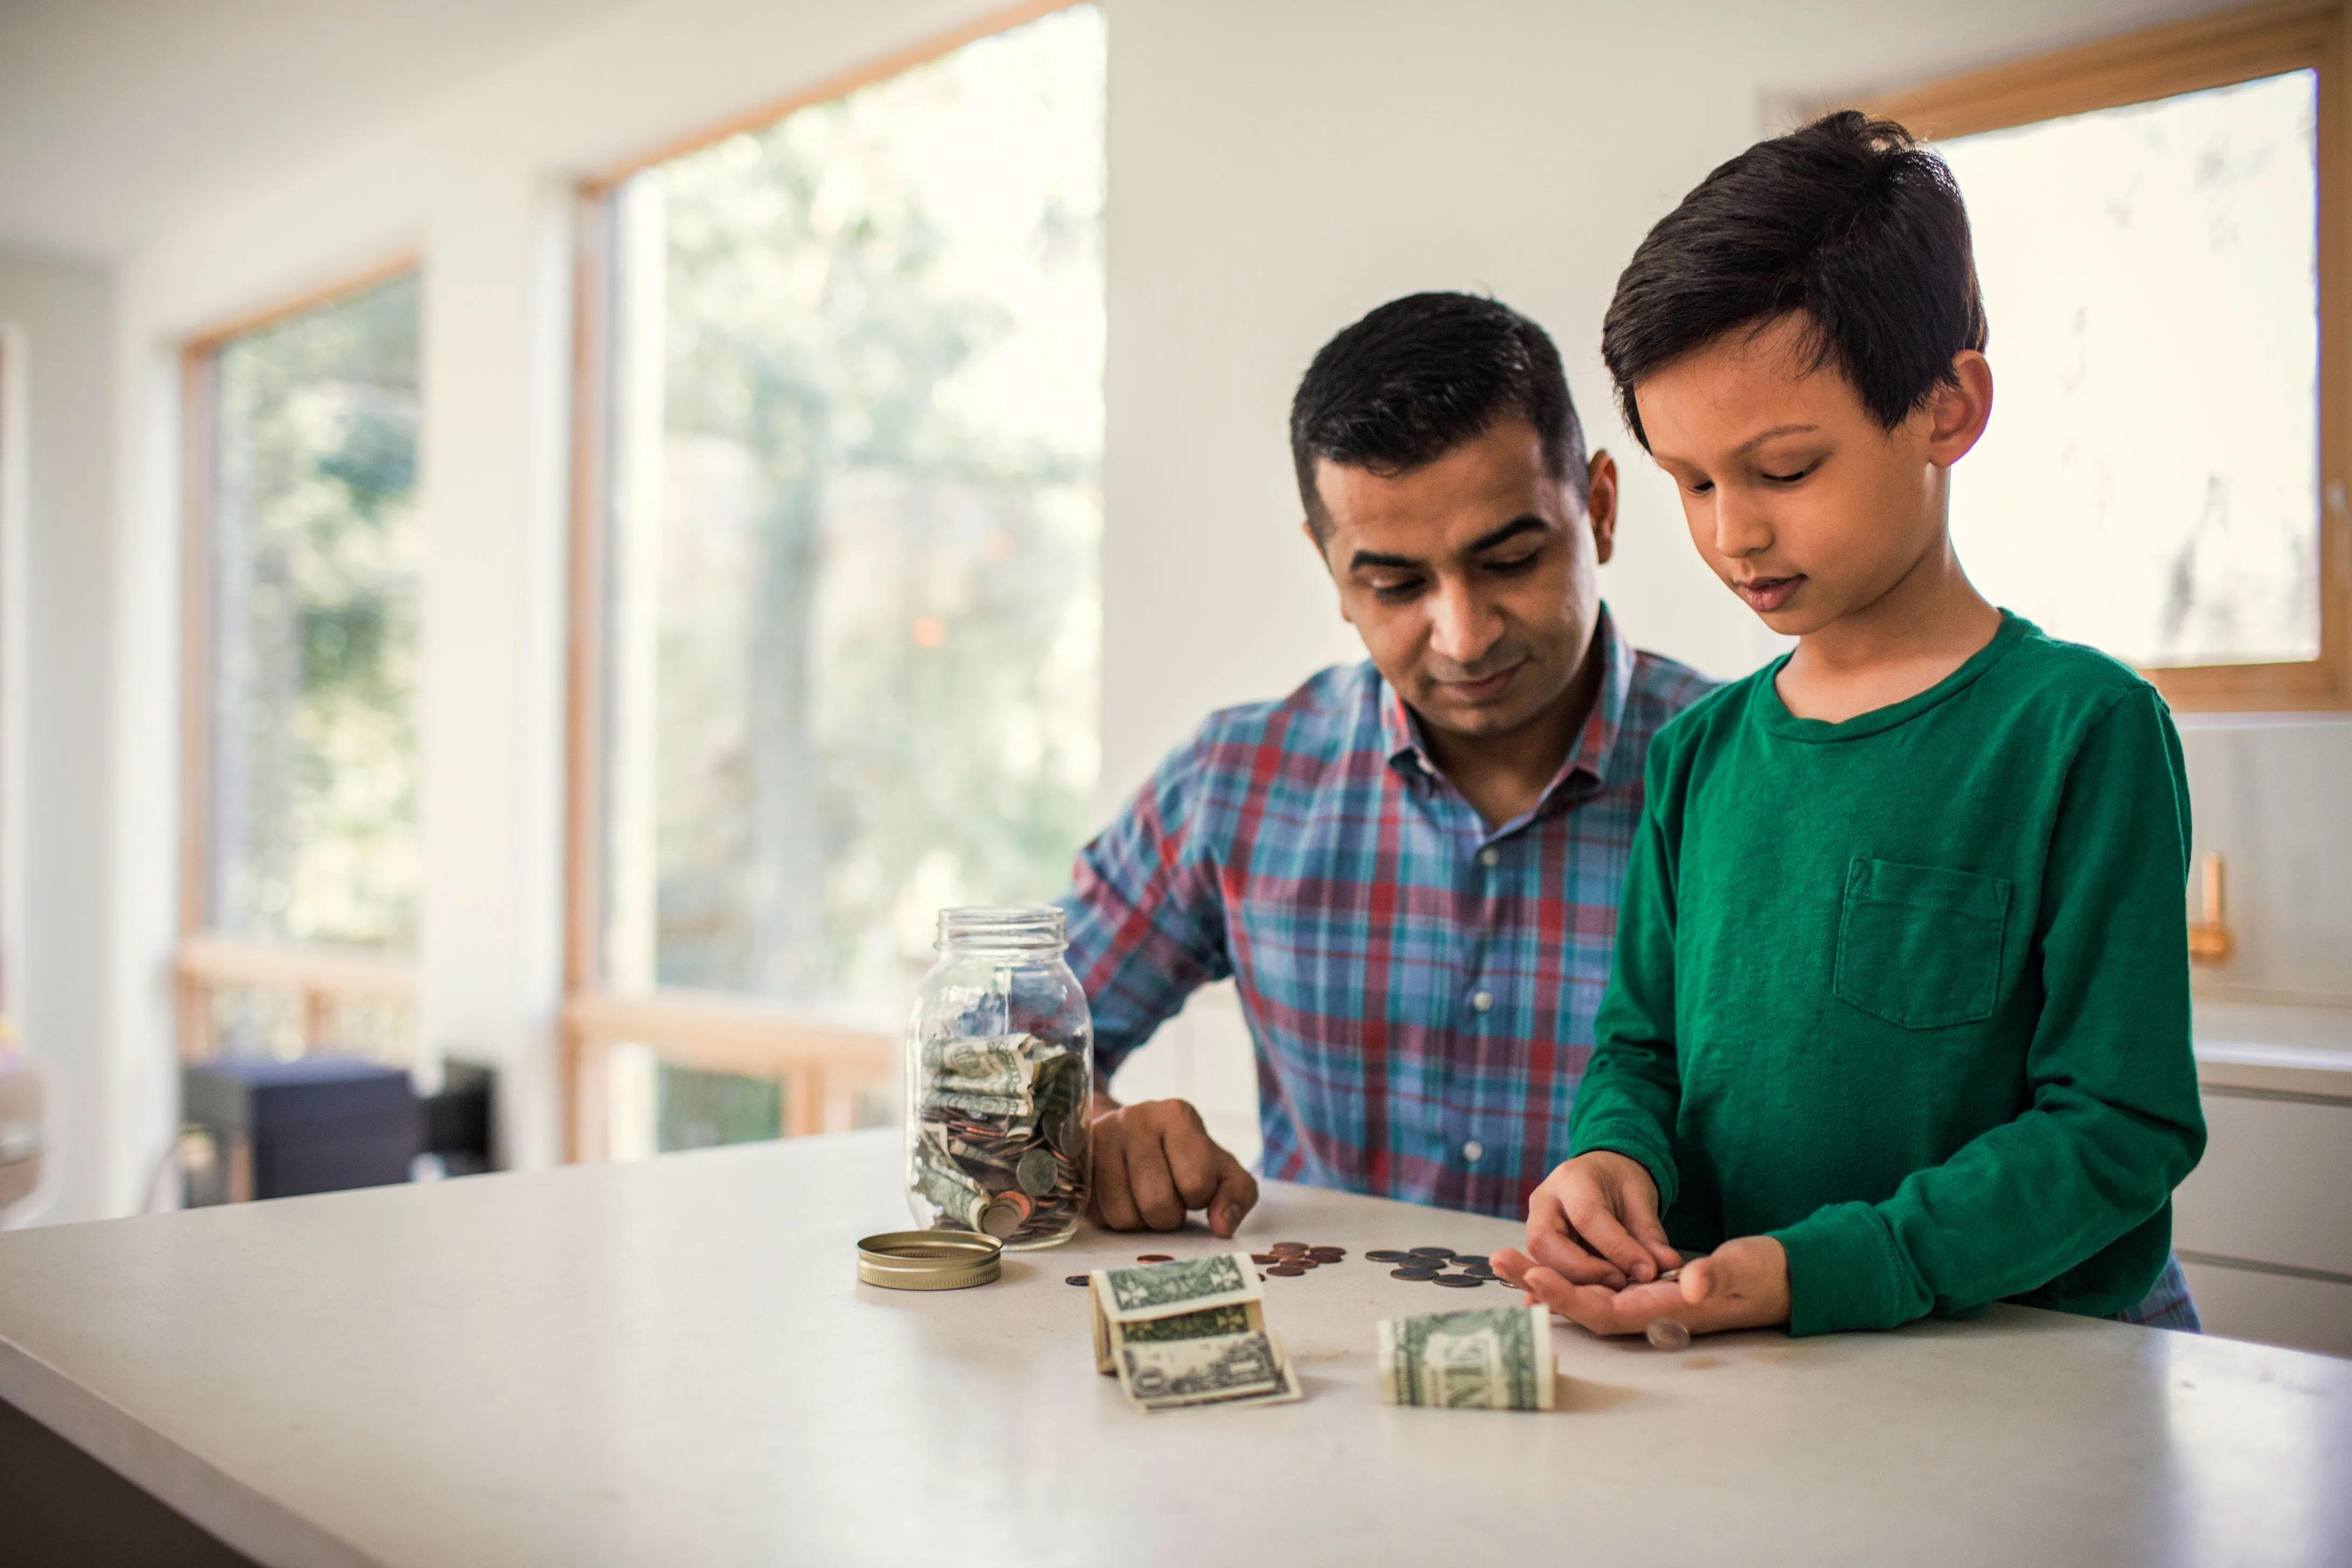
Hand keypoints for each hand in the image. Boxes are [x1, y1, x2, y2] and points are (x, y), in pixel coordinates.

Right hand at [1086, 1095, 1256, 1236]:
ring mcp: (1100, 1138)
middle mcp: (1135, 1118)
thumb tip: (1222, 1228)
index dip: (1198, 1199)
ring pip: (1125, 1215)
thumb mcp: (1221, 1170)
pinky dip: (1115, 1221)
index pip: (1196, 1182)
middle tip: (1167, 1200)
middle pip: (1157, 1203)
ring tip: (1143, 1199)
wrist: (1128, 1138)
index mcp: (1177, 1115)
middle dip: (1168, 1217)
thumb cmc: (1183, 1158)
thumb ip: (1237, 1195)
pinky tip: (1121, 1199)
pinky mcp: (1076, 1164)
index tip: (1192, 1187)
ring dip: (1141, 1222)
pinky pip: (1100, 1217)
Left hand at [1492, 1233, 1789, 1336]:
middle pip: (1582, 1306)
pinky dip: (1567, 1276)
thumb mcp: (1742, 1270)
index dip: (1569, 1297)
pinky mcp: (1645, 1288)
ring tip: (1505, 1259)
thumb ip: (1717, 1277)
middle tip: (1499, 1259)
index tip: (1535, 1274)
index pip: (1605, 1311)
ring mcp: (1644, 1301)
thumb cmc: (1762, 1274)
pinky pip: (1597, 1287)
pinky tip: (1540, 1263)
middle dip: (1540, 1285)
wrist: (1779, 1279)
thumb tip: (1691, 1282)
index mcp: (1664, 1311)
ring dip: (1546, 1278)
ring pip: (1585, 1295)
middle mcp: (1647, 1311)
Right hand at [1513, 1150, 1681, 1289]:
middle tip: (1620, 1283)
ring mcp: (1534, 1223)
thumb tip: (1668, 1265)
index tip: (1646, 1271)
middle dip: (1583, 1271)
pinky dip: (1567, 1286)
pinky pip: (1543, 1270)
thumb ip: (1650, 1234)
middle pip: (1545, 1241)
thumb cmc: (1620, 1183)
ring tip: (1611, 1288)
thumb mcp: (1641, 1199)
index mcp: (1572, 1178)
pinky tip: (1592, 1294)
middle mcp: (1543, 1200)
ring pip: (1539, 1260)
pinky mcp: (1536, 1245)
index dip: (1616, 1248)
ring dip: (1574, 1282)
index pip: (1587, 1216)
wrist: (1601, 1174)